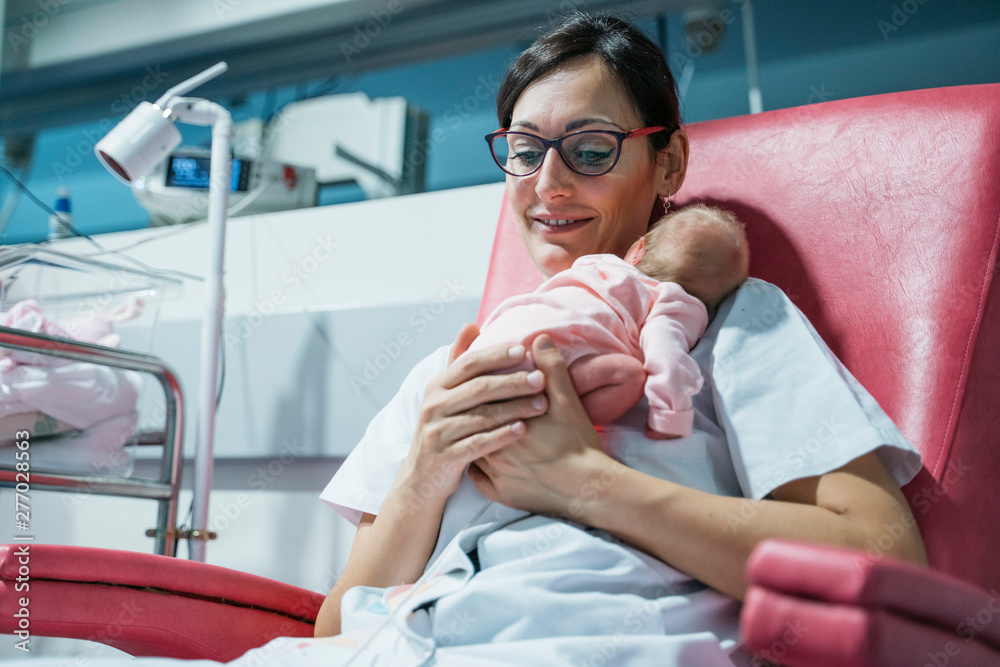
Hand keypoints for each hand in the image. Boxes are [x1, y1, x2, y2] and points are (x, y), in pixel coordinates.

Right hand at [393, 323, 548, 508]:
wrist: (421, 478)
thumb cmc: (443, 429)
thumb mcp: (444, 395)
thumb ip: (458, 361)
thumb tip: (471, 325)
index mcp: (437, 386)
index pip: (468, 363)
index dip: (495, 355)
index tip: (523, 350)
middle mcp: (434, 405)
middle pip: (478, 388)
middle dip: (512, 381)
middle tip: (541, 379)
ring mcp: (438, 431)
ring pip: (481, 416)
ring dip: (514, 408)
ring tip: (541, 404)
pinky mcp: (445, 456)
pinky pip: (478, 444)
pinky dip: (501, 436)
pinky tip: (522, 429)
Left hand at [469, 334, 608, 515]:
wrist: (587, 488)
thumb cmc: (578, 444)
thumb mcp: (567, 401)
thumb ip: (551, 368)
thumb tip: (539, 339)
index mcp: (505, 422)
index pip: (481, 400)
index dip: (481, 389)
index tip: (481, 383)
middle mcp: (494, 448)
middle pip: (472, 425)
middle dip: (473, 414)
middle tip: (477, 406)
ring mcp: (495, 474)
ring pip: (472, 450)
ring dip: (474, 439)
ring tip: (477, 428)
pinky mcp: (500, 494)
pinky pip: (478, 479)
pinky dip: (478, 468)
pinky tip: (484, 458)